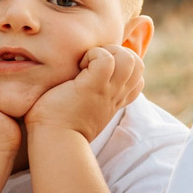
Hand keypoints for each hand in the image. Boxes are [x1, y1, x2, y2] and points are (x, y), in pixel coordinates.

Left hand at [28, 45, 144, 142]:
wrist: (54, 142)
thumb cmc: (58, 128)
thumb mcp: (83, 113)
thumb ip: (88, 100)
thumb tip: (73, 87)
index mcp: (113, 102)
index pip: (137, 80)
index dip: (123, 67)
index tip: (99, 71)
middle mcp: (115, 95)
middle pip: (138, 64)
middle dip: (118, 52)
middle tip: (93, 61)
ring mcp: (107, 91)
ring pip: (129, 59)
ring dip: (108, 51)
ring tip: (87, 61)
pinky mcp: (93, 86)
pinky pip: (106, 59)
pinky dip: (93, 54)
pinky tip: (78, 65)